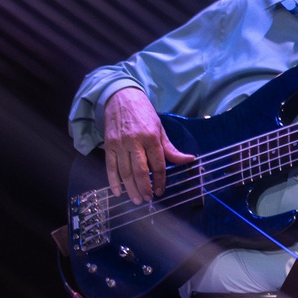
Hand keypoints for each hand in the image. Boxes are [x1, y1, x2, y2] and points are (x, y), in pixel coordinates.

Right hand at [103, 87, 196, 203]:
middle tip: (148, 199)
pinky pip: (110, 167)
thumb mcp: (160, 128)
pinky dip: (113, 182)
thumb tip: (189, 160)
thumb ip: (171, 148)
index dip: (160, 180)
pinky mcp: (109, 145)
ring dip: (130, 189)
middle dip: (145, 188)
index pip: (158, 164)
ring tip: (136, 200)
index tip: (161, 191)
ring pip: (125, 172)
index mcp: (151, 137)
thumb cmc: (143, 113)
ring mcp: (120, 144)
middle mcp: (135, 141)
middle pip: (140, 171)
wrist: (121, 97)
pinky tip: (118, 192)